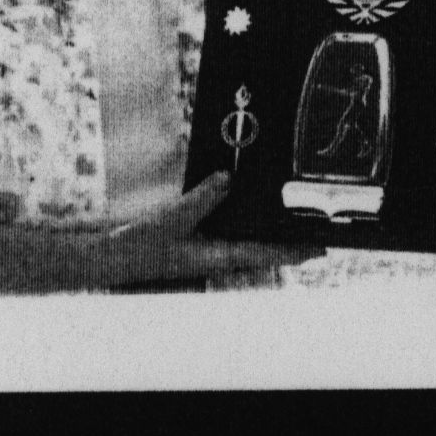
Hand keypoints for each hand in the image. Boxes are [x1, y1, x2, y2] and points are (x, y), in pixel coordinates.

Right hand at [79, 175, 318, 289]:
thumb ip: (203, 198)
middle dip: (289, 240)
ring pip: (248, 239)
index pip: (267, 254)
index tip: (322, 249)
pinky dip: (242, 217)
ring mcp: (208, 248)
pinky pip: (228, 227)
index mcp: (219, 257)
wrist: (113, 256)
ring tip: (290, 215)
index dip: (296, 252)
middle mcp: (219, 255)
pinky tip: (247, 203)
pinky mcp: (197, 238)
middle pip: (264, 248)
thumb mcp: (173, 218)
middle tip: (318, 228)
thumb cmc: (141, 246)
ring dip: (267, 230)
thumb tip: (229, 179)